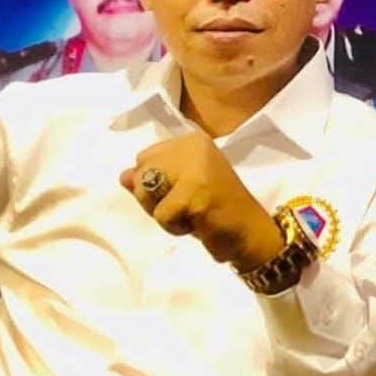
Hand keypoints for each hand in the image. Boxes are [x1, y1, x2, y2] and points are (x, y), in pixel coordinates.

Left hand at [120, 131, 283, 270]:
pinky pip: (160, 214)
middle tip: (186, 207)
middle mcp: (193, 145)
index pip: (144, 158)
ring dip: (162, 213)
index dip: (154, 183)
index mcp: (190, 140)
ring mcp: (196, 166)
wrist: (251, 234)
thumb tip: (123, 176)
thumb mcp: (179, 190)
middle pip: (141, 172)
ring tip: (191, 214)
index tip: (183, 193)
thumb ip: (151, 180)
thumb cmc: (215, 212)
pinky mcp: (196, 191)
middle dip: (154, 198)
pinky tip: (197, 224)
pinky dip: (173, 227)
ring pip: (146, 191)